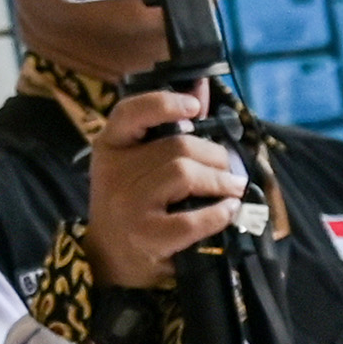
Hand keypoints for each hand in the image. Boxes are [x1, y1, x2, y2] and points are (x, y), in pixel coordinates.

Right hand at [84, 86, 245, 289]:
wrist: (113, 258)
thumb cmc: (134, 202)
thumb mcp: (139, 162)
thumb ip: (169, 127)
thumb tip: (200, 85)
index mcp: (110, 146)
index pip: (130, 112)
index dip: (165, 103)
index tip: (194, 107)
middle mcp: (114, 173)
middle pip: (177, 146)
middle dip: (214, 155)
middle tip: (229, 169)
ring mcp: (128, 205)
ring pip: (185, 174)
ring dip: (221, 181)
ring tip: (232, 188)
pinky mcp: (146, 236)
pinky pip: (192, 219)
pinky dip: (218, 213)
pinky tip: (228, 211)